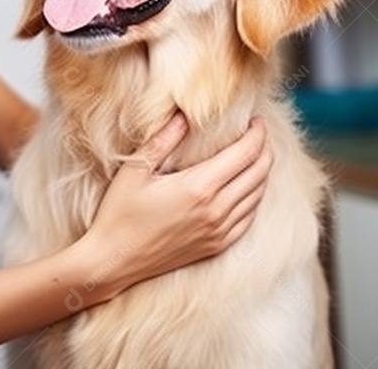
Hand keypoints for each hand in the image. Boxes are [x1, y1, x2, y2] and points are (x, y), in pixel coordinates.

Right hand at [76, 113, 271, 301]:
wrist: (113, 261)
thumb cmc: (119, 213)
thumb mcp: (135, 170)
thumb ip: (163, 140)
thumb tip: (184, 115)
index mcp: (198, 187)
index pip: (245, 154)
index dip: (257, 133)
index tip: (256, 120)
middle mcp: (216, 211)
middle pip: (259, 173)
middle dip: (264, 148)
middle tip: (257, 133)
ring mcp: (219, 231)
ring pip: (258, 195)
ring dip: (262, 172)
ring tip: (254, 155)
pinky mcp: (216, 246)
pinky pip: (248, 218)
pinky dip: (254, 198)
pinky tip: (246, 187)